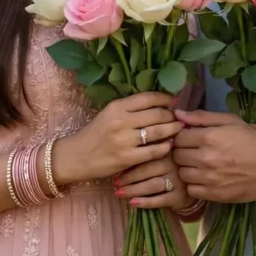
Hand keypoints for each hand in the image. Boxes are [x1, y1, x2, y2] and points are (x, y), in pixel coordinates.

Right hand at [53, 92, 180, 184]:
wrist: (77, 156)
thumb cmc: (95, 134)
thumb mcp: (108, 114)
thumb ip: (129, 109)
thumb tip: (158, 103)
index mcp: (116, 107)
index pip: (148, 97)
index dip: (165, 99)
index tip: (173, 102)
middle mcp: (121, 121)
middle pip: (157, 114)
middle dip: (172, 115)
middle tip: (178, 118)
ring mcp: (124, 140)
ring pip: (158, 131)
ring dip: (172, 129)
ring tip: (178, 129)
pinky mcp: (127, 158)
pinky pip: (154, 151)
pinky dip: (165, 147)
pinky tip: (169, 145)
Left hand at [114, 156, 191, 210]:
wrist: (194, 181)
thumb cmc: (171, 164)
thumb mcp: (163, 152)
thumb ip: (148, 150)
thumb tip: (121, 153)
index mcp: (168, 149)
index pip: (146, 155)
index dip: (130, 162)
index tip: (116, 167)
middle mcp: (174, 163)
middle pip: (147, 170)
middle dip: (129, 178)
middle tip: (115, 183)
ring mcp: (178, 180)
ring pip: (152, 185)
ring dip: (134, 190)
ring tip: (119, 193)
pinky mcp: (180, 196)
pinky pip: (160, 200)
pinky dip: (145, 202)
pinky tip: (133, 203)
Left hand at [172, 108, 255, 203]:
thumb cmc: (253, 140)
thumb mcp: (231, 121)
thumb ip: (202, 117)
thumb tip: (177, 114)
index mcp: (209, 137)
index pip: (179, 137)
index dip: (183, 137)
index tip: (190, 139)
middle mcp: (205, 158)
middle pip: (177, 156)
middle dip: (183, 152)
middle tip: (194, 151)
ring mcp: (209, 178)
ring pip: (182, 173)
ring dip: (188, 168)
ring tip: (199, 165)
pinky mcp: (214, 195)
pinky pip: (191, 190)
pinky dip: (195, 184)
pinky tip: (204, 179)